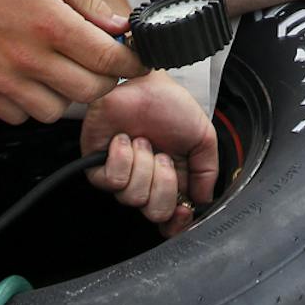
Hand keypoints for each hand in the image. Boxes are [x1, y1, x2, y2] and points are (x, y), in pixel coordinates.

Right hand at [0, 0, 143, 123]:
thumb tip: (120, 28)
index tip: (136, 61)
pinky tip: (30, 78)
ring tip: (58, 69)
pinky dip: (31, 104)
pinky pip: (21, 116)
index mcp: (51, 25)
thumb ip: (89, 3)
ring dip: (66, 95)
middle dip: (104, 79)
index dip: (131, 64)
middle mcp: (29, 58)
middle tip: (98, 63)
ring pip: (56, 112)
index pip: (109, 60)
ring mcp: (4, 79)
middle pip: (90, 92)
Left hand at [82, 72, 219, 237]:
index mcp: (171, 181)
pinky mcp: (97, 165)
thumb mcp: (203, 138)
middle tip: (164, 156)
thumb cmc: (171, 105)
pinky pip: (112, 181)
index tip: (184, 209)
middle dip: (164, 184)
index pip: (170, 219)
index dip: (177, 222)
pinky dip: (123, 159)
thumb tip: (203, 201)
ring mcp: (122, 175)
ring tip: (143, 140)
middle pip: (155, 212)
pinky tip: (125, 140)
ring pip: (134, 197)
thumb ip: (207, 171)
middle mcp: (146, 182)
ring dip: (144, 165)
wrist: (147, 82)